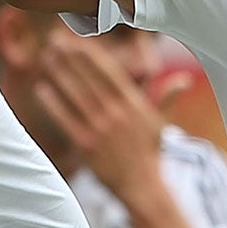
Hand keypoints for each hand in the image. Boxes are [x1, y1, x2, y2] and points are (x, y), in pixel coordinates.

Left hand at [34, 39, 187, 209]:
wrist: (142, 187)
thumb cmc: (149, 153)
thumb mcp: (159, 124)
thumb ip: (165, 99)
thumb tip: (184, 80)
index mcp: (134, 104)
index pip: (110, 73)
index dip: (92, 56)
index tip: (78, 41)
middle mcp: (117, 114)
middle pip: (90, 80)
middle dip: (72, 58)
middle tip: (55, 40)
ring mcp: (100, 129)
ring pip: (76, 95)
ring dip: (60, 74)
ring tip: (47, 57)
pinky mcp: (86, 145)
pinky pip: (66, 119)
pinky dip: (54, 103)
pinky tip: (42, 88)